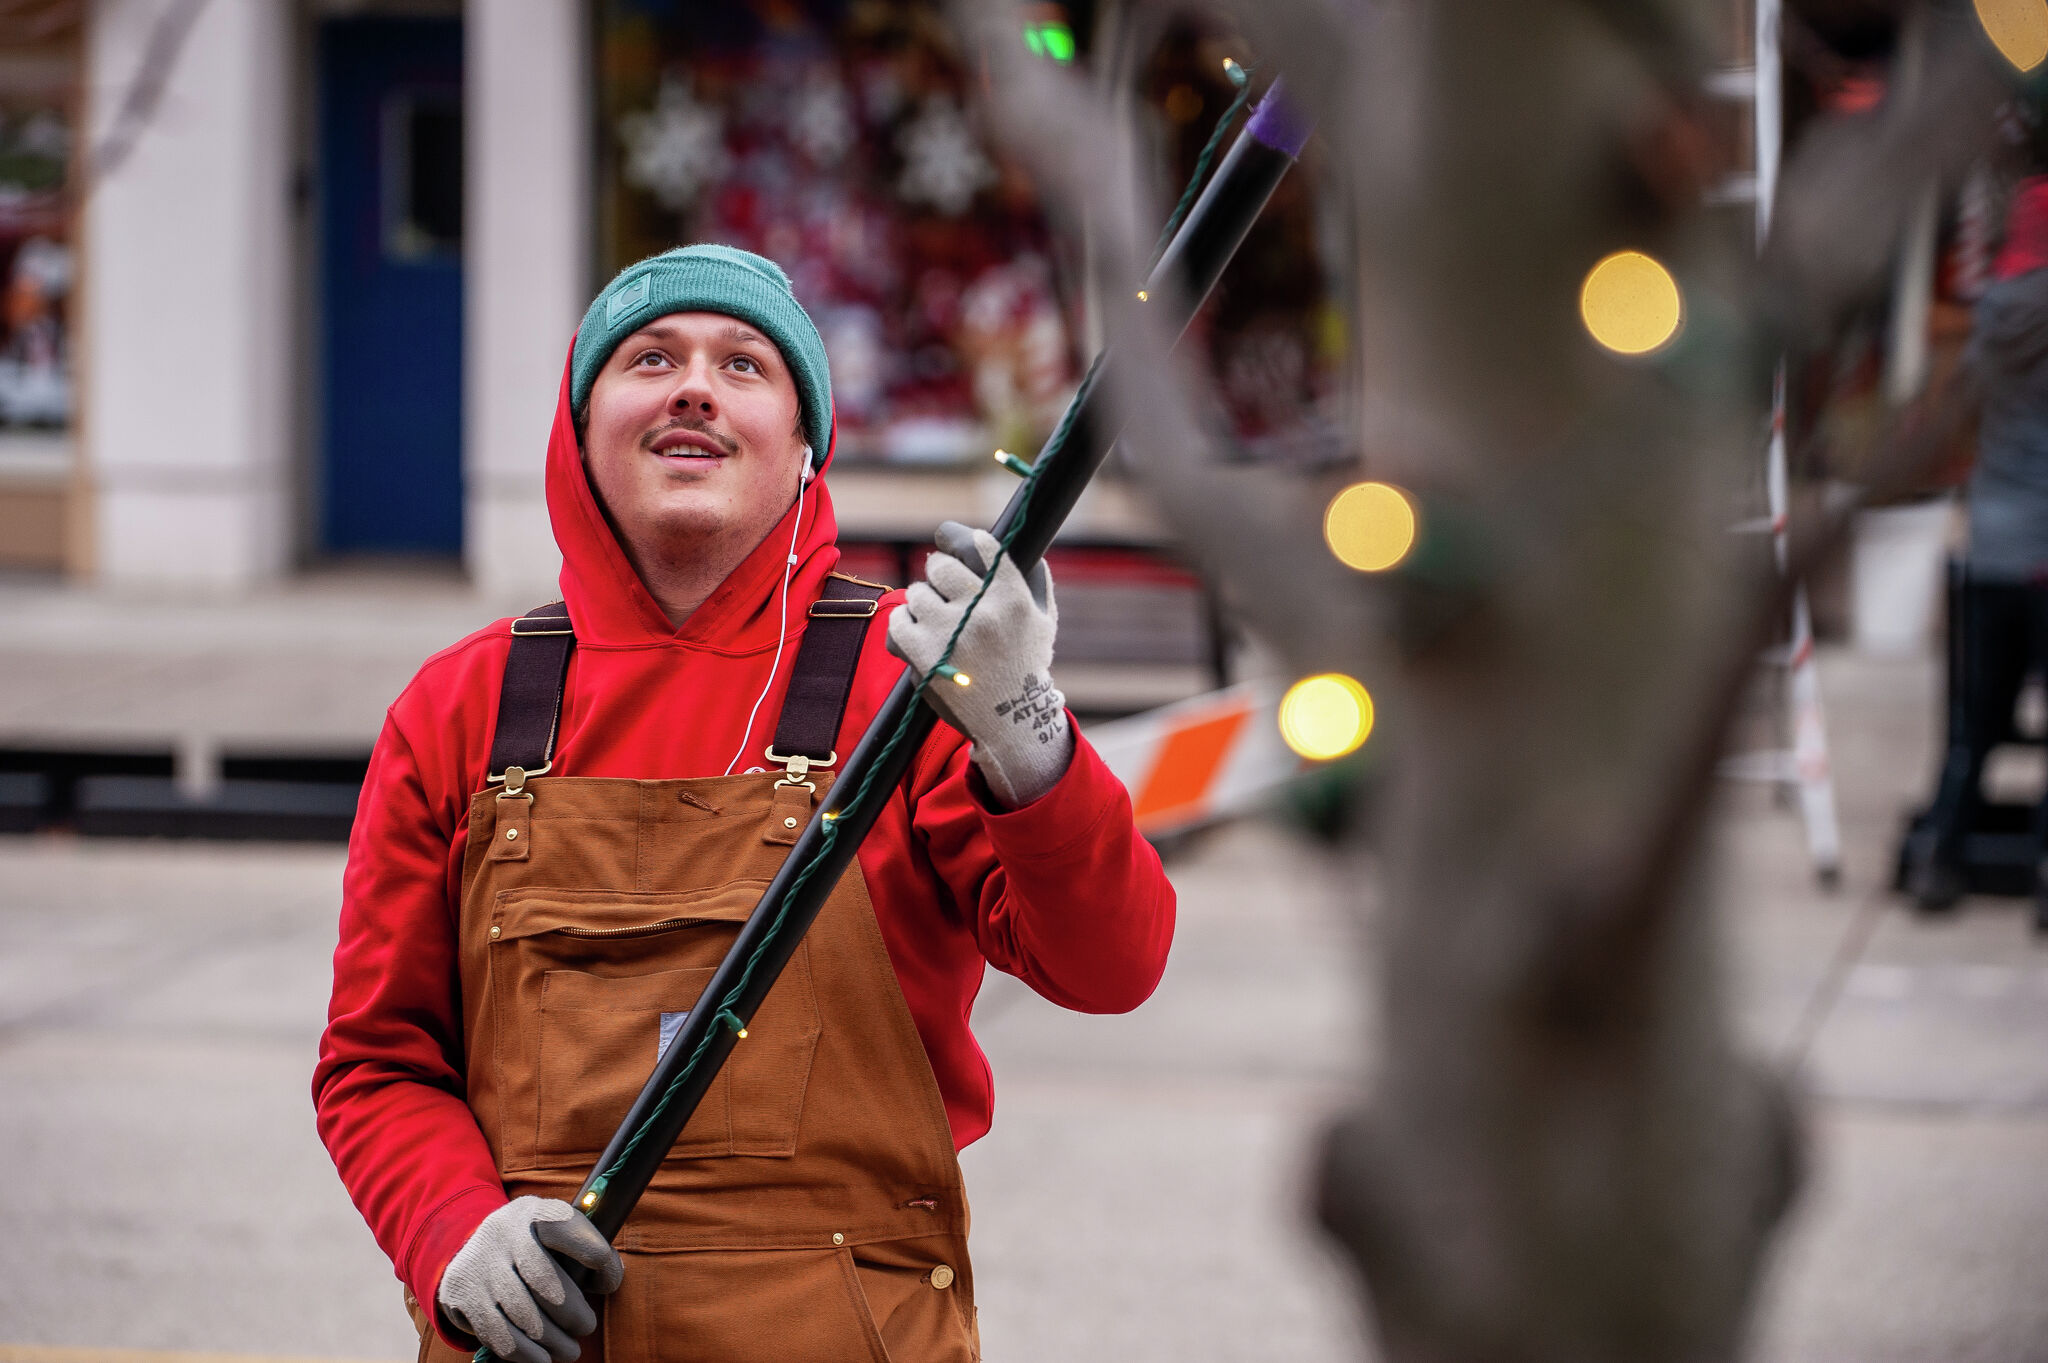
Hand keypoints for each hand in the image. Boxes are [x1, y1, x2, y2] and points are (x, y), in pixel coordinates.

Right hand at [437, 1196, 622, 1362]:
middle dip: (572, 1312)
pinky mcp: (461, 1296)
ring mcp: (478, 1265)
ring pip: (521, 1313)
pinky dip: (525, 1353)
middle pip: (544, 1280)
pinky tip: (543, 1357)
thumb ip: (585, 1248)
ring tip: (570, 1349)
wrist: (472, 1248)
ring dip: (552, 1339)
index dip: (594, 1255)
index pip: (567, 1228)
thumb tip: (608, 1281)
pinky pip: (498, 1334)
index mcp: (534, 1211)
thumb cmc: (533, 1245)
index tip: (608, 1283)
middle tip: (586, 1327)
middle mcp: (502, 1233)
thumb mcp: (556, 1232)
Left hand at [888, 522, 1075, 807]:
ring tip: (934, 618)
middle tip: (941, 585)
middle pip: (940, 565)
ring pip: (917, 592)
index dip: (964, 539)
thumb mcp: (1044, 621)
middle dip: (938, 573)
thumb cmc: (1027, 666)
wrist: (1011, 719)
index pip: (981, 546)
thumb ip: (1036, 580)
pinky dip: (904, 623)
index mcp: (1011, 597)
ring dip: (923, 601)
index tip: (958, 541)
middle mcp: (981, 611)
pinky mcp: (924, 654)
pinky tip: (917, 631)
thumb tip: (1019, 548)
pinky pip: (899, 619)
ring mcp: (950, 632)